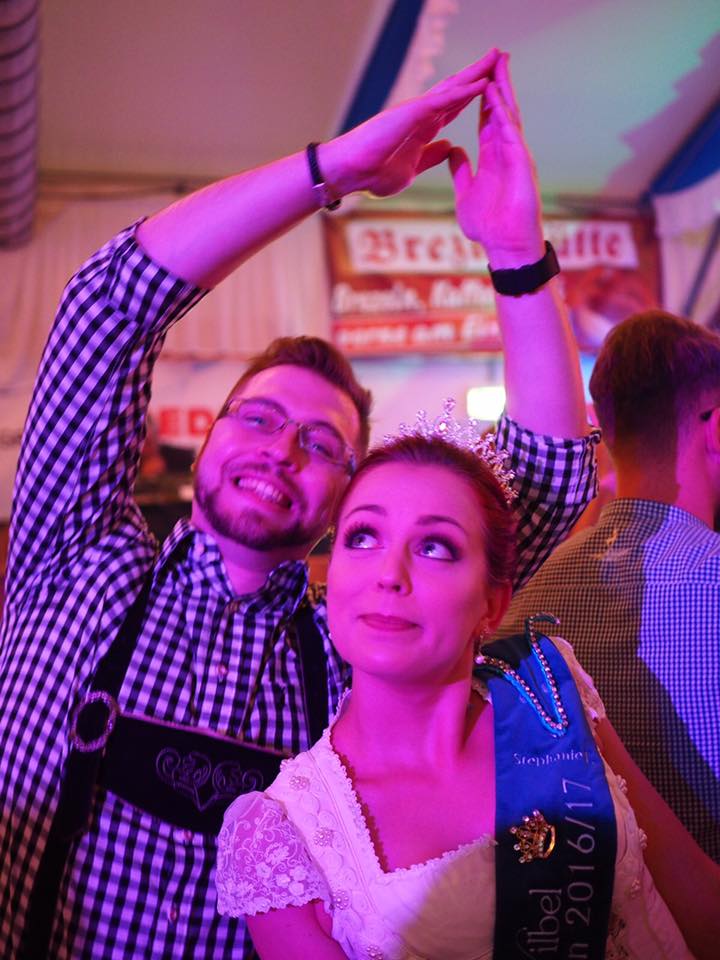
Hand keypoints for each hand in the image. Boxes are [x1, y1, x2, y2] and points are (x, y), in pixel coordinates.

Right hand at [324, 50, 499, 198]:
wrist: (350, 173)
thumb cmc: (373, 173)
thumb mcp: (413, 168)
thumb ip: (432, 155)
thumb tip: (449, 145)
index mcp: (423, 128)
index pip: (455, 107)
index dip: (474, 95)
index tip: (493, 85)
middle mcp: (422, 114)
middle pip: (457, 90)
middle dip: (479, 74)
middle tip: (500, 57)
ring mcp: (417, 111)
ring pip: (453, 87)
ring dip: (475, 73)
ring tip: (496, 57)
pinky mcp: (411, 113)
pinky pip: (443, 100)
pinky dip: (463, 91)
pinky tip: (480, 82)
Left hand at [449, 54, 543, 266]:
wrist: (505, 247)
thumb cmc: (489, 226)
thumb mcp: (466, 193)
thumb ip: (461, 171)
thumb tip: (453, 151)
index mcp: (493, 157)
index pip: (487, 119)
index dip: (482, 97)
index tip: (477, 75)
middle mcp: (507, 152)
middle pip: (501, 110)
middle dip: (497, 83)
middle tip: (494, 56)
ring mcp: (516, 156)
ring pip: (509, 115)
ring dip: (503, 90)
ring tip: (498, 64)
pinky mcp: (521, 164)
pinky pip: (511, 133)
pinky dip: (503, 113)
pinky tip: (495, 95)